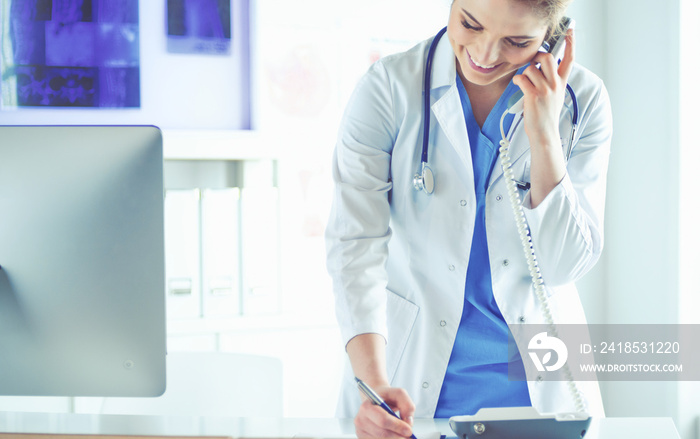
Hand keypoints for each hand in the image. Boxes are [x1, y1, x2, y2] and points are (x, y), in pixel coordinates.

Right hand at [355, 385, 415, 438]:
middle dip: (399, 435)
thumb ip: (407, 405)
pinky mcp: (362, 438)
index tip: (409, 430)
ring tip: (401, 433)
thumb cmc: (387, 397)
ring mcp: (360, 430)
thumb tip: (408, 422)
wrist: (375, 401)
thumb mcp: (399, 394)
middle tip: (409, 435)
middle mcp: (360, 419)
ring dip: (395, 438)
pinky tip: (393, 434)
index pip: (383, 420)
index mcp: (367, 406)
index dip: (397, 426)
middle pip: (383, 434)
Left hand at [512, 28, 574, 205]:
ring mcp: (545, 90)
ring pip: (532, 68)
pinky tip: (518, 86)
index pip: (570, 60)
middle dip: (538, 57)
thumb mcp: (554, 98)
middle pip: (548, 57)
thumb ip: (552, 83)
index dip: (570, 45)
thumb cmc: (546, 117)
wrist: (544, 134)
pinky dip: (517, 80)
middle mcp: (555, 85)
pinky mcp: (533, 95)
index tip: (570, 33)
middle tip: (533, 62)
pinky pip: (522, 78)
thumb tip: (540, 69)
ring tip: (524, 84)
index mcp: (562, 84)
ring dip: (524, 74)